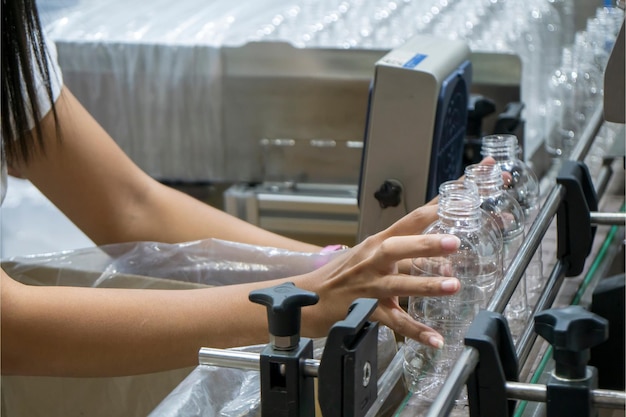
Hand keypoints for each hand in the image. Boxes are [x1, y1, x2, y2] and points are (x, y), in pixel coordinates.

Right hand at [298, 204, 459, 348]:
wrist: (303, 298)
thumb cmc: (340, 276)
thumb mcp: (368, 256)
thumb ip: (402, 255)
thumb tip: (441, 256)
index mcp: (376, 244)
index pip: (409, 221)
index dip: (433, 210)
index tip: (458, 197)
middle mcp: (371, 261)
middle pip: (398, 248)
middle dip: (426, 244)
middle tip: (454, 242)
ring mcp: (367, 287)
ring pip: (397, 285)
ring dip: (425, 285)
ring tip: (452, 286)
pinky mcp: (364, 312)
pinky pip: (393, 322)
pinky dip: (414, 331)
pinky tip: (434, 338)